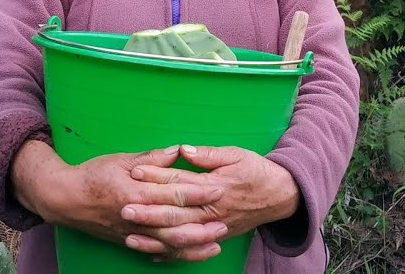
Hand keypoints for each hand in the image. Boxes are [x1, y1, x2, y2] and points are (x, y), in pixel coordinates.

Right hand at [14, 142, 228, 260]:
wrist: (64, 199)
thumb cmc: (92, 175)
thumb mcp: (120, 160)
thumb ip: (151, 158)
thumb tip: (178, 151)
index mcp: (136, 192)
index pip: (174, 193)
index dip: (198, 192)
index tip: (218, 188)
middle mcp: (137, 216)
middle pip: (176, 222)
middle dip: (202, 222)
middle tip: (225, 220)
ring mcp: (133, 232)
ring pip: (168, 242)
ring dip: (194, 244)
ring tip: (216, 242)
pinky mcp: (129, 241)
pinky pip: (156, 251)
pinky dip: (175, 255)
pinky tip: (191, 254)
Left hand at [120, 145, 300, 256]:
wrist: (281, 195)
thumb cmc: (256, 171)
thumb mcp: (235, 154)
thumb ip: (208, 155)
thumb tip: (183, 150)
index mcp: (216, 186)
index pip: (180, 182)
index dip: (157, 176)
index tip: (135, 172)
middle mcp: (213, 211)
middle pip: (176, 213)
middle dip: (148, 212)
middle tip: (124, 208)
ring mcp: (214, 227)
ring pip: (180, 236)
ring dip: (154, 237)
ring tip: (130, 235)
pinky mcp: (215, 237)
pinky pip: (190, 250)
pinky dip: (170, 253)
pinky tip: (151, 254)